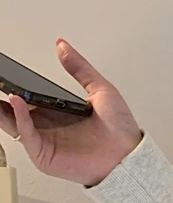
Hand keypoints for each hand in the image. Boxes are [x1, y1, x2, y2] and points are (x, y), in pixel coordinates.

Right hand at [0, 39, 142, 186]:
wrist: (130, 155)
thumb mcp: (101, 90)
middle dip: (2, 97)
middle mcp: (48, 126)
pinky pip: (26, 135)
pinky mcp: (45, 156)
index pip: (25, 97)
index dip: (12, 85)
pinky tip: (17, 102)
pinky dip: (19, 118)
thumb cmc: (120, 130)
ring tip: (1, 90)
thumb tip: (63, 46)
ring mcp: (45, 141)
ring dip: (3, 108)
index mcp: (56, 111)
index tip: (5, 72)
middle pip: (13, 110)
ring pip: (12, 123)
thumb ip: (80, 69)